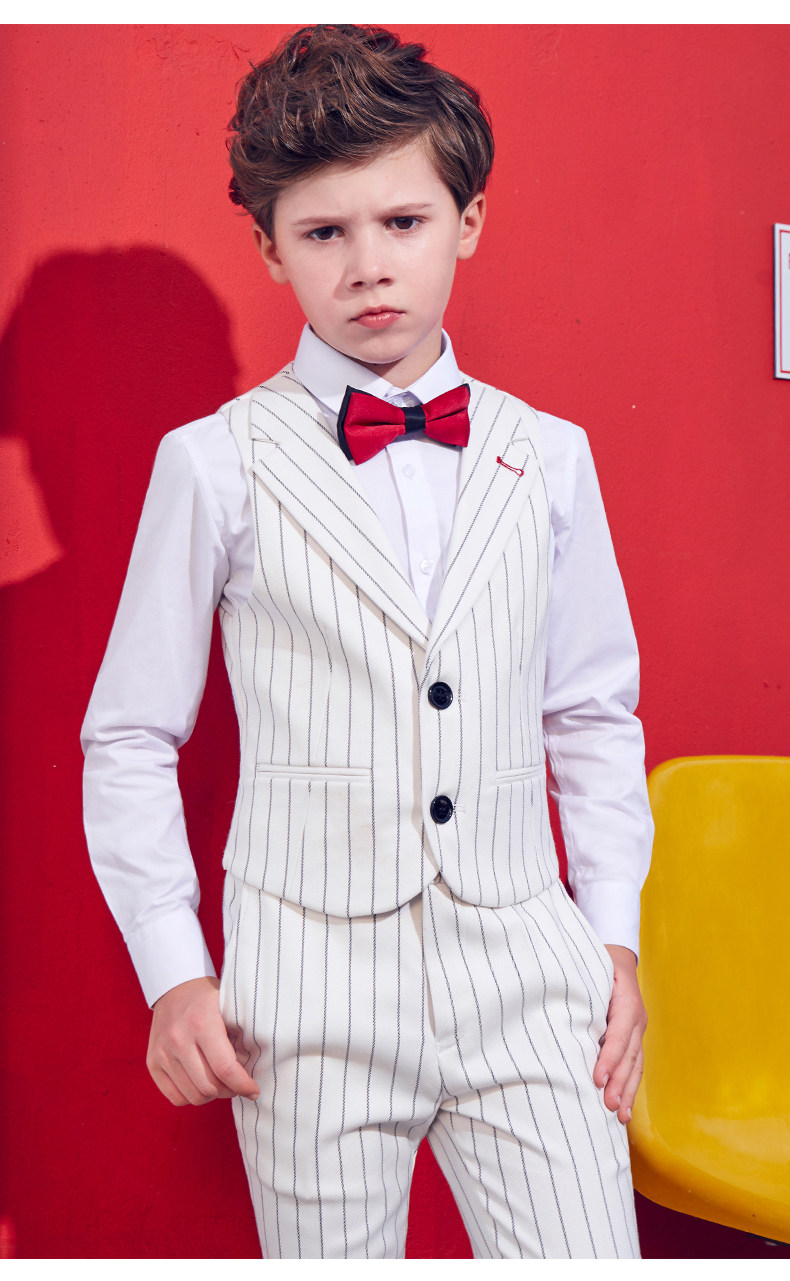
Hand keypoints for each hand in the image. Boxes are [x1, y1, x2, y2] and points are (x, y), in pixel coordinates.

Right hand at [146, 976, 259, 1106]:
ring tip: (220, 1084)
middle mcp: (179, 1039)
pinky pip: (175, 1097)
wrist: (175, 987)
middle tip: (237, 1084)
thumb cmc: (208, 999)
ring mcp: (163, 1052)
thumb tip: (252, 1070)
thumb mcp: (229, 1008)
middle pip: (209, 1086)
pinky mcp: (152, 1062)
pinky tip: (201, 1084)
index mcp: (202, 1023)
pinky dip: (192, 1097)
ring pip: (193, 1096)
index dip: (243, 1085)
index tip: (254, 1090)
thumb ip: (241, 1037)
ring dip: (212, 1096)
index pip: (225, 1068)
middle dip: (229, 1091)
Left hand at [593, 945, 646, 1124]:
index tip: (597, 1079)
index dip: (609, 1058)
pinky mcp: (634, 1039)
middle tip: (609, 1106)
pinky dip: (630, 1086)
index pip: (618, 1035)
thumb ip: (581, 991)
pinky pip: (634, 1065)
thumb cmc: (597, 963)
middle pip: (629, 1055)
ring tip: (621, 1115)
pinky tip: (624, 1106)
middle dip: (620, 1082)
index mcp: (626, 1001)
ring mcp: (638, 1030)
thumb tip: (560, 1013)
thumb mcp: (590, 969)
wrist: (618, 958)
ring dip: (628, 1091)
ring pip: (636, 1064)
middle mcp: (636, 1018)